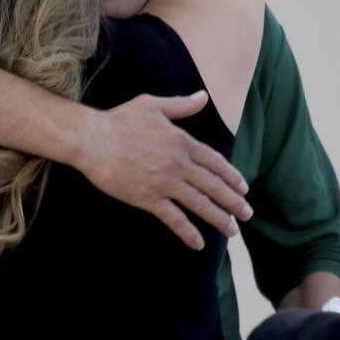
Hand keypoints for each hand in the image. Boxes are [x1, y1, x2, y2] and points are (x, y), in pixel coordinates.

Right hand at [70, 91, 252, 249]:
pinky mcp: (148, 198)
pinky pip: (174, 219)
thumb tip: (203, 97)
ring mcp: (165, 183)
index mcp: (182, 142)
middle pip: (214, 186)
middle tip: (247, 214)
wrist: (92, 139)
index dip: (232, 177)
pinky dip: (188, 232)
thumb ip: (181, 105)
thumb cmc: (120, 120)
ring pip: (200, 204)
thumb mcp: (153, 105)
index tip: (244, 188)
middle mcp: (178, 164)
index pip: (215, 162)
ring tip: (233, 231)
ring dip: (219, 219)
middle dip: (233, 202)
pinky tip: (199, 243)